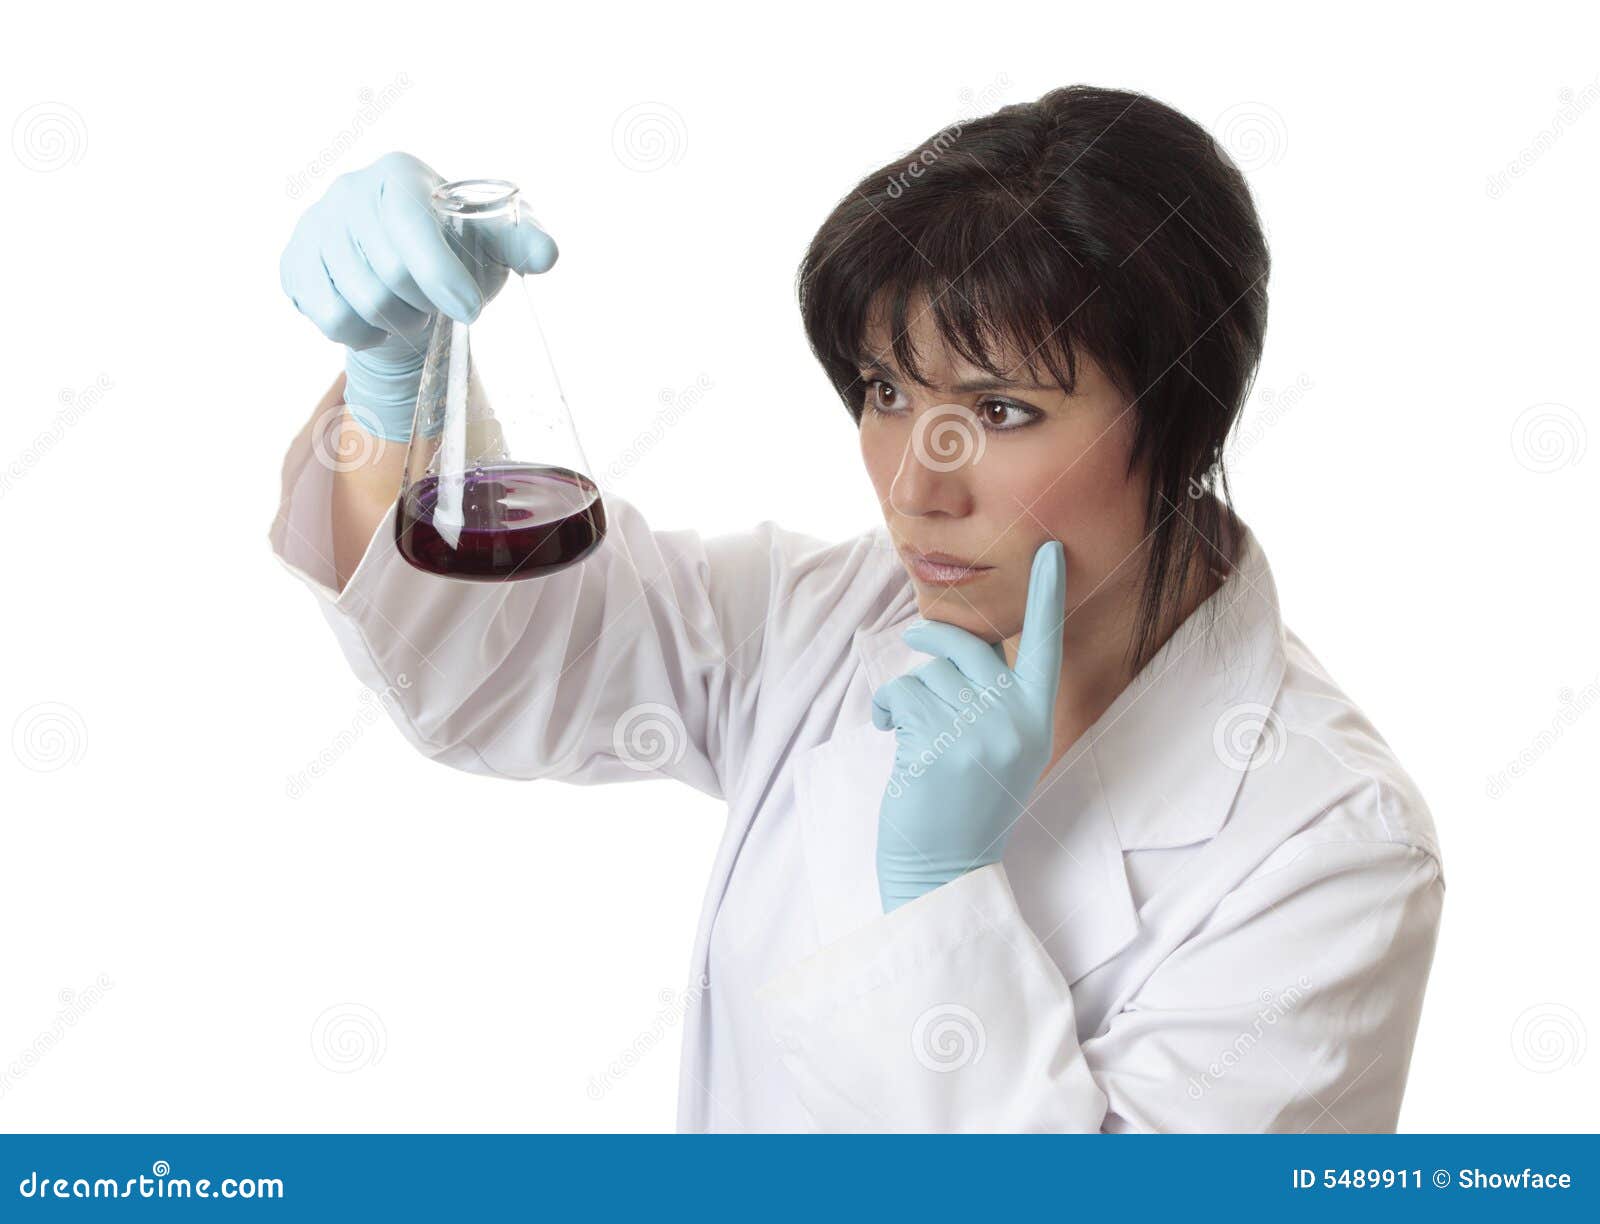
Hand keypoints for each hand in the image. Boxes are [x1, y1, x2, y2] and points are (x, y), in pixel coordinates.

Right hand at [280, 151, 557, 439]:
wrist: (400, 270)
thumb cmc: (456, 251)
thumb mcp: (493, 244)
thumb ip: (523, 243)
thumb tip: (546, 255)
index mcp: (400, 174)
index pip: (413, 230)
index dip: (443, 278)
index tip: (471, 310)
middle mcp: (349, 190)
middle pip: (388, 276)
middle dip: (423, 305)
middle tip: (435, 306)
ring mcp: (315, 225)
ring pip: (360, 303)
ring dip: (397, 322)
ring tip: (408, 310)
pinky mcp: (294, 262)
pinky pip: (332, 320)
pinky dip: (363, 335)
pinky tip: (376, 320)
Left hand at [871, 539, 1066, 911]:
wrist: (943, 867)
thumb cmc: (966, 803)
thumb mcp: (1002, 750)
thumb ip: (994, 699)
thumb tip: (961, 645)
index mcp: (1035, 721)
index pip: (1045, 647)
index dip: (1045, 596)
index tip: (1048, 549)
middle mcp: (1013, 723)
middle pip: (968, 645)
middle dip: (933, 635)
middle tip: (914, 636)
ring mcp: (975, 735)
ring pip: (927, 673)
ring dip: (906, 692)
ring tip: (904, 725)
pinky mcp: (935, 747)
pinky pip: (901, 696)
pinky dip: (887, 710)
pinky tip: (889, 734)